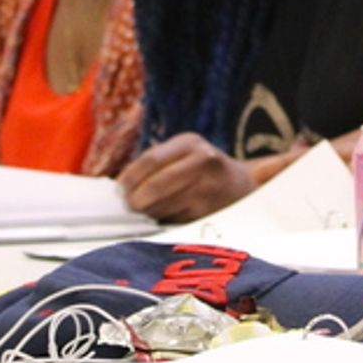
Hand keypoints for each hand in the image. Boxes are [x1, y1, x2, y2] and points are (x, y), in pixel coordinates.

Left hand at [119, 134, 256, 220]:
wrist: (243, 187)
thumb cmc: (202, 170)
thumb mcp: (184, 154)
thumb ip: (155, 164)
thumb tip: (120, 187)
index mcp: (189, 143)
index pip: (150, 160)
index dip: (130, 178)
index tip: (119, 191)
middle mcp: (203, 160)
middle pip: (156, 184)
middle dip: (136, 199)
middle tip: (129, 206)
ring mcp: (209, 187)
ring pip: (164, 205)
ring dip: (149, 212)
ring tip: (148, 210)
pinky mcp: (211, 211)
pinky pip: (177, 219)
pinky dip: (165, 220)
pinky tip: (167, 215)